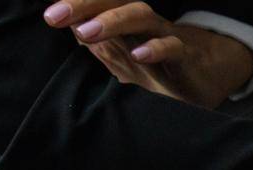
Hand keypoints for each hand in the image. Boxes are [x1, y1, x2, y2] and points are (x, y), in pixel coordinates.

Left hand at [44, 1, 252, 108]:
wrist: (205, 80)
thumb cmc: (158, 65)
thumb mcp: (120, 54)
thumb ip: (94, 40)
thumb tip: (66, 23)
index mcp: (122, 19)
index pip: (94, 2)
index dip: (71, 3)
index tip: (47, 14)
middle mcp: (141, 22)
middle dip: (81, 4)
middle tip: (53, 17)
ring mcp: (165, 36)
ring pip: (140, 15)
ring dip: (112, 20)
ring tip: (87, 33)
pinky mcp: (187, 56)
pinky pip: (172, 47)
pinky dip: (156, 49)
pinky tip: (139, 55)